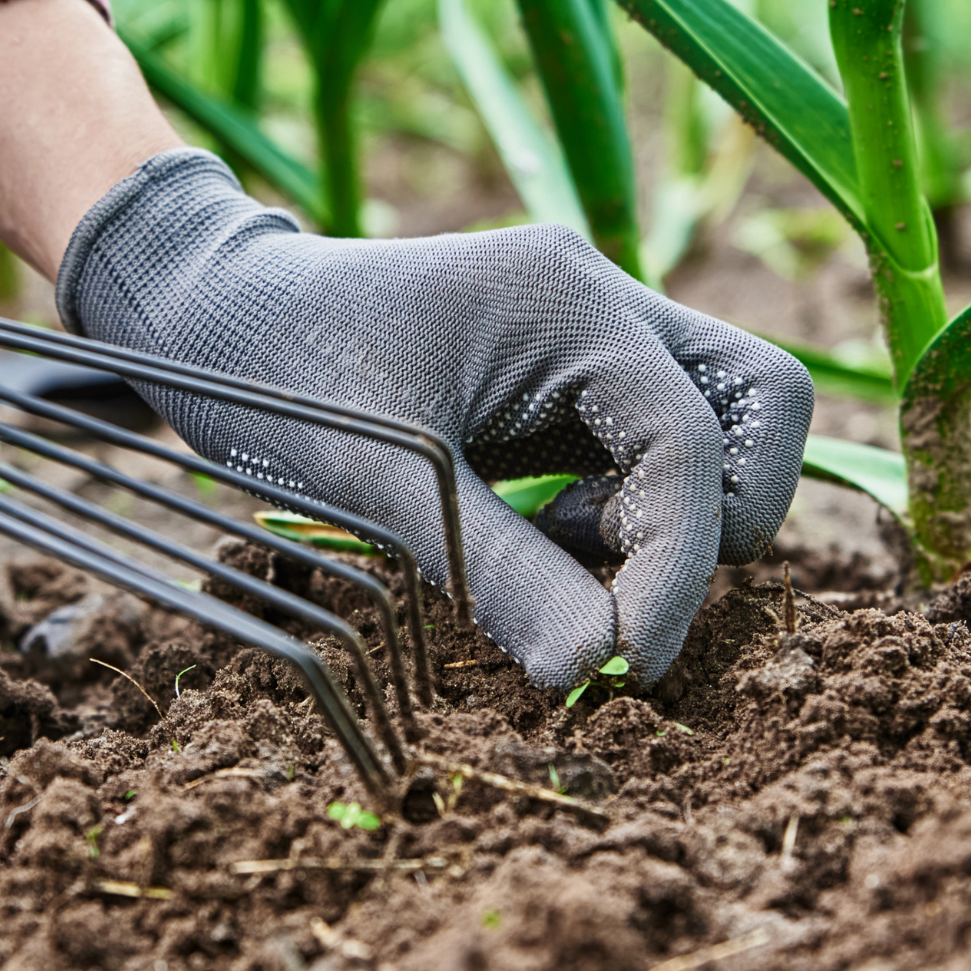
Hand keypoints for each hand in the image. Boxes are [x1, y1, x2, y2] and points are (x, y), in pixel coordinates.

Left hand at [58, 150, 813, 688]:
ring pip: (718, 419)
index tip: (625, 662)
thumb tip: (598, 670)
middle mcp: (598, 300)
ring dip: (675, 513)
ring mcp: (588, 329)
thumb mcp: (386, 483)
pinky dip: (630, 504)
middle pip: (760, 400)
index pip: (690, 444)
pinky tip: (544, 535)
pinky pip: (651, 439)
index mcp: (566, 302)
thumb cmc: (280, 376)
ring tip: (563, 554)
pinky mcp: (565, 369)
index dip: (677, 568)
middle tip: (627, 592)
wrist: (210, 314)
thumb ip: (500, 573)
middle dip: (724, 515)